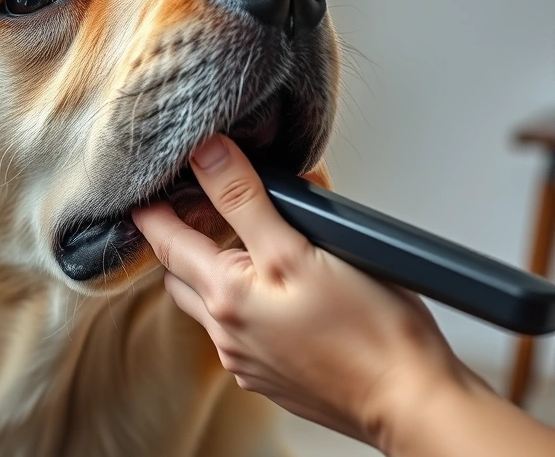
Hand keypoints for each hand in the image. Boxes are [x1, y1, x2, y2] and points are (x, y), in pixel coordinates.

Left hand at [132, 135, 480, 448]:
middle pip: (179, 277)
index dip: (152, 211)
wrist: (411, 401)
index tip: (146, 189)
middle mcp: (226, 333)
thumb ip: (245, 201)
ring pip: (208, 307)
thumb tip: (207, 156)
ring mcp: (246, 360)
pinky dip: (243, 307)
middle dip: (179, 243)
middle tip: (195, 210)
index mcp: (225, 296)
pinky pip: (237, 334)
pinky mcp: (270, 377)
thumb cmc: (372, 331)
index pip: (165, 242)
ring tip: (242, 248)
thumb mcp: (299, 250)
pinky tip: (277, 295)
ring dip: (212, 276)